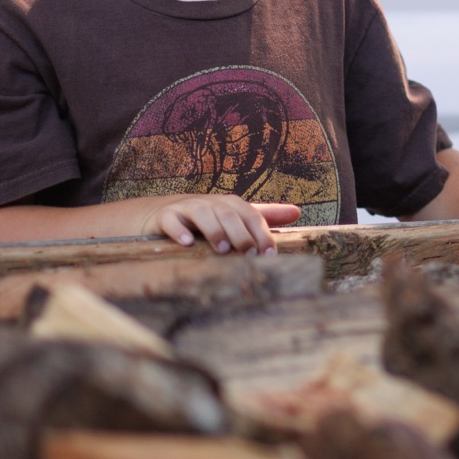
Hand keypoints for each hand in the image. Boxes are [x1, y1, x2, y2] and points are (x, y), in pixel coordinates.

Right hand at [143, 194, 300, 253]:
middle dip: (241, 233)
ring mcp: (186, 208)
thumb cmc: (206, 219)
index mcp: (231, 204)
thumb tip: (297, 212)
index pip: (251, 216)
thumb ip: (264, 216)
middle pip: (229, 214)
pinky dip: (179, 231)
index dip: (262, 233)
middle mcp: (211, 203)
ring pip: (202, 213)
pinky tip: (187, 243)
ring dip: (214, 230)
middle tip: (248, 254)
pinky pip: (171, 221)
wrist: (161, 213)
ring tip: (222, 249)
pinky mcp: (165, 216)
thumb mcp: (236, 216)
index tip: (270, 254)